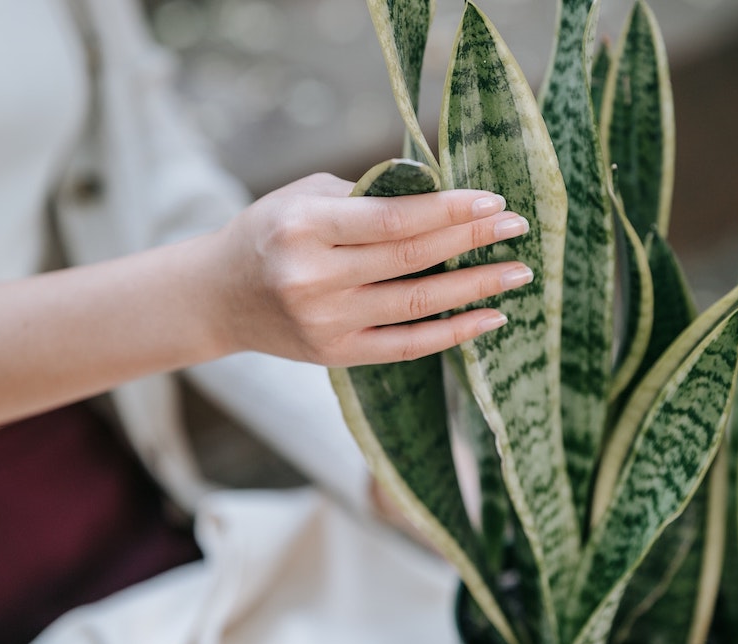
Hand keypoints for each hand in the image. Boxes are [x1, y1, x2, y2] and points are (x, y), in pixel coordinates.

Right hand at [212, 173, 532, 366]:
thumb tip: (439, 196)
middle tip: (518, 228)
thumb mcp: (303, 197)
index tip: (493, 200)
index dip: (449, 210)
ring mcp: (325, 322)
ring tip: (517, 273)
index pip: (393, 218)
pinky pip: (406, 346)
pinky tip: (490, 318)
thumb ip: (365, 197)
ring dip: (475, 288)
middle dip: (472, 239)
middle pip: (411, 258)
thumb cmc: (268, 233)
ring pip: (416, 304)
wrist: (219, 296)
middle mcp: (312, 278)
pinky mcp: (336, 354)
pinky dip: (452, 333)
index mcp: (303, 227)